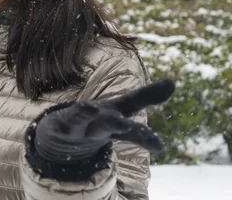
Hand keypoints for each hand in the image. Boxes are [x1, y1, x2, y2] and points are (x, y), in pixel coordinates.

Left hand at [34, 79, 174, 163]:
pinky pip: (59, 120)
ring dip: (85, 116)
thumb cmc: (98, 120)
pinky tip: (67, 107)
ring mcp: (77, 128)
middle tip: (123, 125)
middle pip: (107, 127)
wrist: (62, 140)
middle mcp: (97, 128)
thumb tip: (173, 83)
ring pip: (81, 121)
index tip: (159, 147)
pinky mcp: (58, 125)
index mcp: (115, 124)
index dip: (144, 137)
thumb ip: (145, 97)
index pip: (132, 131)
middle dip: (114, 125)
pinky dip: (61, 116)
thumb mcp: (122, 107)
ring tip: (88, 107)